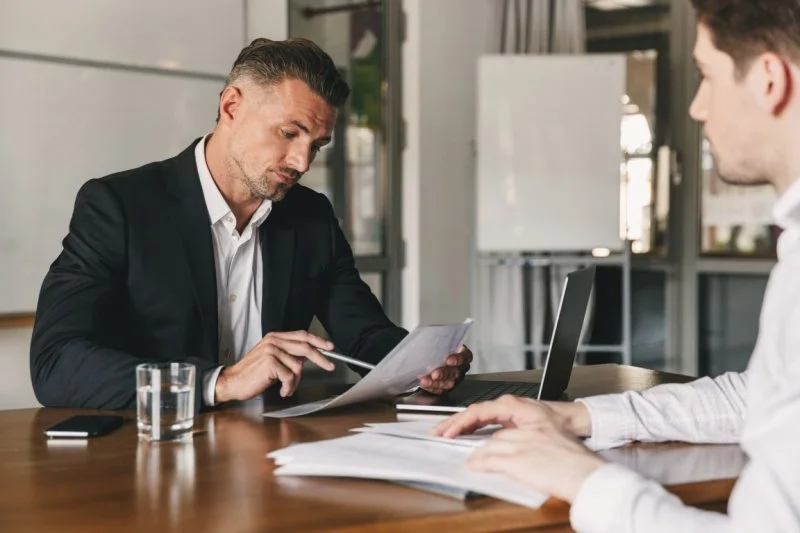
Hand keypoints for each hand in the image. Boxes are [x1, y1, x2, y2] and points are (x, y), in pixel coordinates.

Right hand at [215, 331, 335, 402]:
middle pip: (305, 347)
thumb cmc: (252, 374)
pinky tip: (282, 391)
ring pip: (298, 366)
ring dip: (296, 382)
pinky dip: (288, 387)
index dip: (318, 340)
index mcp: (275, 337)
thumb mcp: (272, 359)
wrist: (233, 382)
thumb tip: (309, 356)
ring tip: (287, 388)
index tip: (330, 347)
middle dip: (321, 358)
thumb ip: (289, 354)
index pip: (302, 335)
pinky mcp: (270, 363)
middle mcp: (273, 341)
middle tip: (330, 366)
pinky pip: (290, 377)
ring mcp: (271, 351)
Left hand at [419, 344, 472, 394]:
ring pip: (449, 383)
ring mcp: (455, 379)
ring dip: (436, 383)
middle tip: (434, 373)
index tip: (448, 360)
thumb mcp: (439, 341)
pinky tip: (425, 384)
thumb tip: (428, 342)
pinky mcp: (446, 387)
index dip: (458, 359)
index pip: (465, 357)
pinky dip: (431, 387)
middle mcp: (461, 368)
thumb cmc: (437, 347)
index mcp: (463, 354)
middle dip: (444, 373)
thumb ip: (437, 342)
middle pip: (456, 372)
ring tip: (425, 380)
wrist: (431, 355)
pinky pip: (441, 390)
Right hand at [432, 395, 591, 437]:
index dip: (459, 423)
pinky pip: (485, 421)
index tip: (447, 433)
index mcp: (509, 404)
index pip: (476, 412)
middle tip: (437, 433)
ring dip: (461, 425)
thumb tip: (486, 446)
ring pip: (478, 417)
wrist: (576, 419)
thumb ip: (509, 436)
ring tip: (446, 434)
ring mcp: (508, 411)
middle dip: (453, 422)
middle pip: (473, 413)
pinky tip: (466, 435)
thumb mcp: (534, 430)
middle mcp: (507, 405)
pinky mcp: (511, 418)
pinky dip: (472, 427)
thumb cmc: (560, 420)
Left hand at [467, 425, 605, 502]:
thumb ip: (540, 440)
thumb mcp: (559, 441)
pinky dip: (480, 463)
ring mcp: (524, 443)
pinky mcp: (518, 461)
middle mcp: (531, 428)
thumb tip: (526, 450)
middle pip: (497, 432)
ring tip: (472, 459)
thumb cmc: (580, 464)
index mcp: (541, 420)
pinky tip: (473, 466)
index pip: (507, 414)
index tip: (477, 424)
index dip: (489, 420)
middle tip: (467, 440)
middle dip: (480, 437)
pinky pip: (490, 460)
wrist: (591, 477)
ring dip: (478, 453)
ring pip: (490, 444)